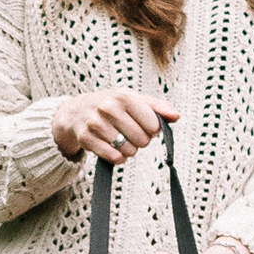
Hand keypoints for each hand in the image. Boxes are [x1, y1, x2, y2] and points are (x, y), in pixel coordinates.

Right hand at [50, 89, 177, 164]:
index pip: (153, 125)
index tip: (144, 125)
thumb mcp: (134, 100)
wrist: (78, 111)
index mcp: (124, 96)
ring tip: (121, 140)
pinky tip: (113, 148)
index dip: (152, 129)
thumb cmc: (112, 105)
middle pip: (142, 140)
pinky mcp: (86, 139)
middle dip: (140, 140)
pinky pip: (114, 158)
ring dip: (128, 150)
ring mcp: (95, 123)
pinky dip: (117, 157)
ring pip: (128, 151)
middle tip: (130, 134)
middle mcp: (108, 108)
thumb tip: (175, 116)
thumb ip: (158, 107)